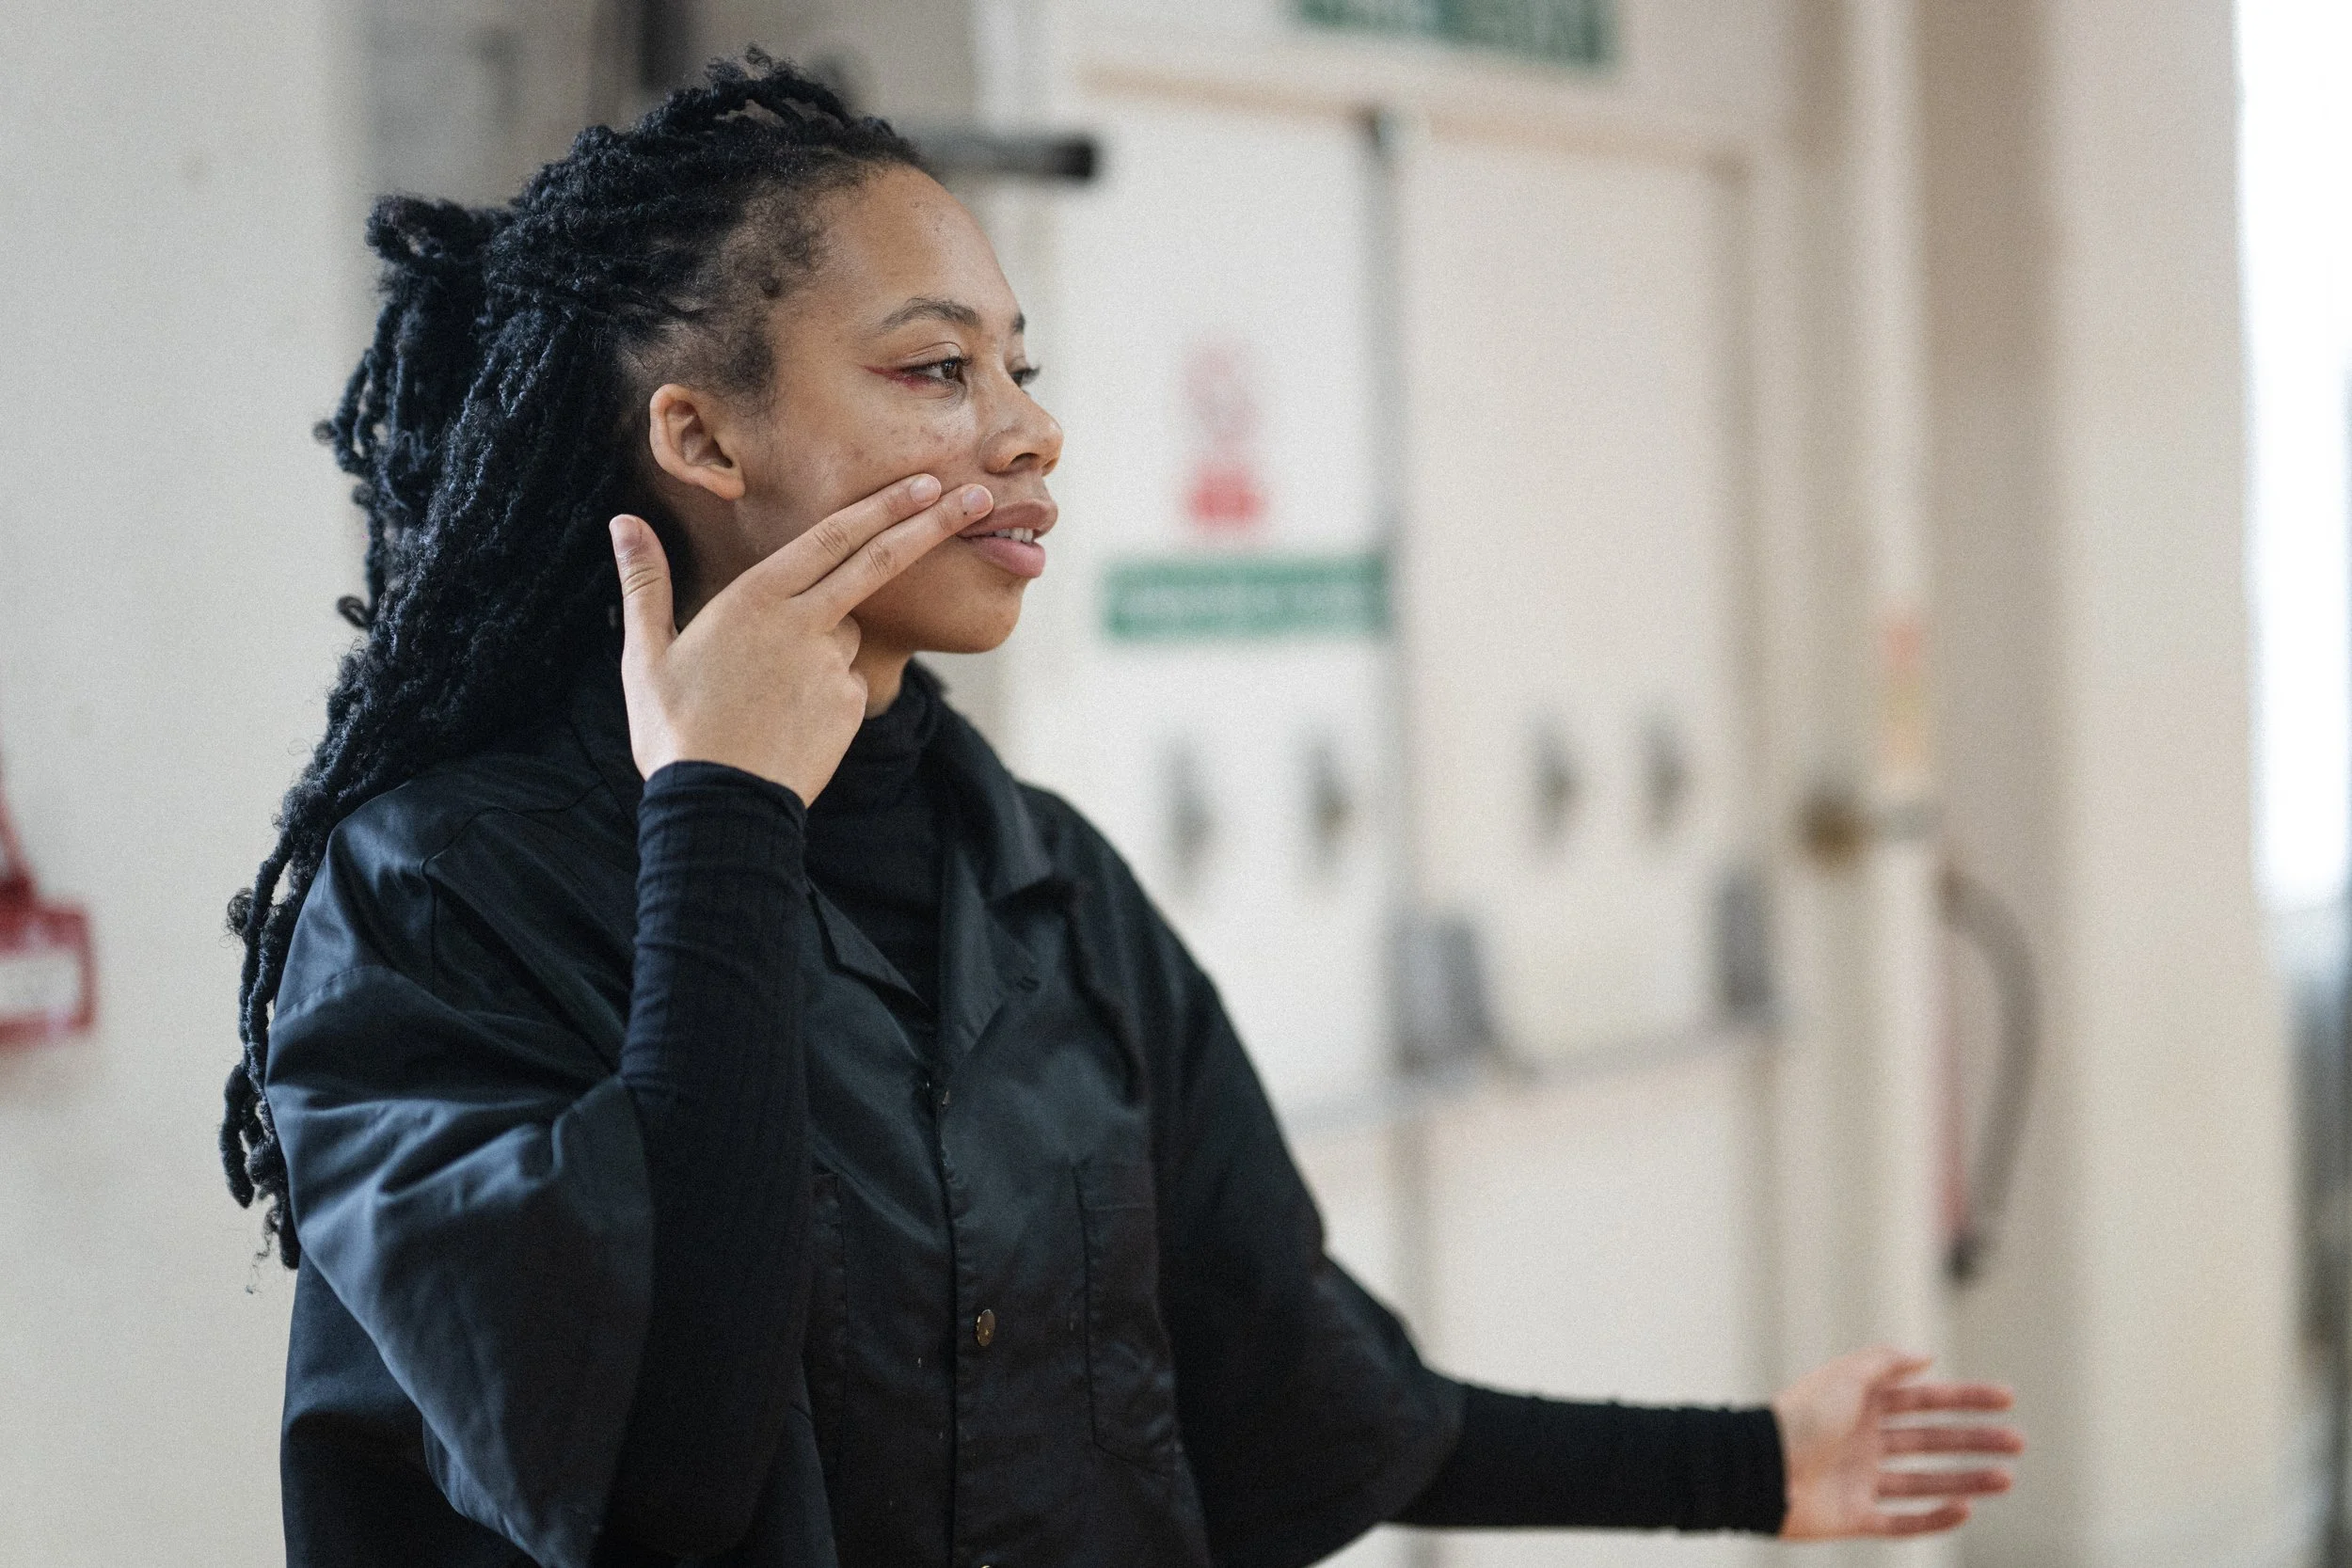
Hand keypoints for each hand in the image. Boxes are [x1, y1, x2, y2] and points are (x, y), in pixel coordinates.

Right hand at [608, 474, 993, 800]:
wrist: (718, 808)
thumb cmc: (675, 731)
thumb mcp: (646, 654)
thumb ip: (645, 582)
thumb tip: (623, 523)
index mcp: (756, 599)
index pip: (832, 537)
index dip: (883, 505)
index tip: (925, 482)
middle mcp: (804, 624)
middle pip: (879, 561)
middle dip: (931, 523)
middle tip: (977, 497)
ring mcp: (833, 666)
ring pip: (847, 633)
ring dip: (826, 642)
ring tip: (766, 693)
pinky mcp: (850, 707)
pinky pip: (845, 682)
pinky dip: (825, 689)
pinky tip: (785, 721)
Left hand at [1773, 1346, 2020, 1538]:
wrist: (1758, 1470)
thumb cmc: (1799, 1419)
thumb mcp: (1845, 1377)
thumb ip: (1885, 1363)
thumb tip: (1927, 1358)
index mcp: (1861, 1404)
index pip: (1924, 1399)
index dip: (1965, 1399)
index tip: (2007, 1399)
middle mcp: (1864, 1441)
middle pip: (1931, 1440)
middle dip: (1975, 1440)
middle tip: (2018, 1443)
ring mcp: (1861, 1480)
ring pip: (1924, 1481)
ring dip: (1966, 1479)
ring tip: (2006, 1478)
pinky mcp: (1854, 1516)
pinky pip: (1902, 1520)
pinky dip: (1934, 1517)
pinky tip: (1966, 1508)